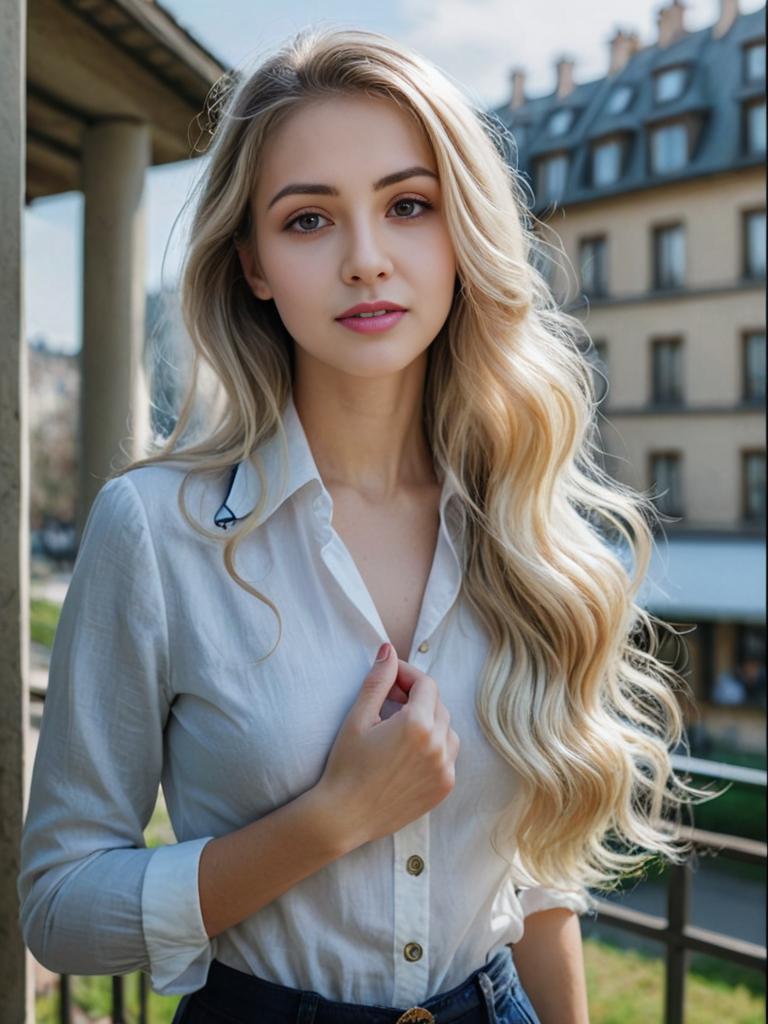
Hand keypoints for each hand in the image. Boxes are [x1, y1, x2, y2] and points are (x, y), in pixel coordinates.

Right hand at [316, 643, 460, 847]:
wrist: (345, 816)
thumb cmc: (346, 764)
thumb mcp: (358, 718)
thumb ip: (378, 681)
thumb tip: (388, 649)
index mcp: (417, 725)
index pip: (426, 684)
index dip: (408, 676)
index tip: (391, 679)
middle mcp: (438, 746)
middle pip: (438, 705)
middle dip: (418, 697)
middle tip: (391, 701)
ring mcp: (445, 769)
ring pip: (447, 730)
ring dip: (429, 722)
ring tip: (400, 728)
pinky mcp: (444, 788)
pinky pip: (448, 756)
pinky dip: (434, 748)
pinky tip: (408, 753)